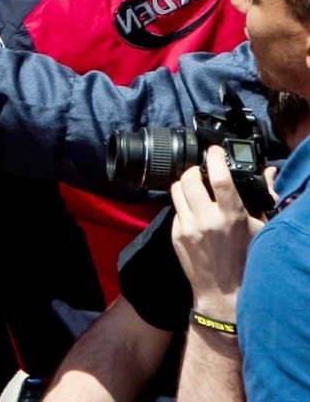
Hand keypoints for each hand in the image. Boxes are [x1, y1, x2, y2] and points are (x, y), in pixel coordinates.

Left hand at [170, 147, 265, 318]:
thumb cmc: (247, 260)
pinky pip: (175, 209)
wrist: (224, 293)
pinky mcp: (175, 235)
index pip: (218, 178)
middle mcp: (205, 220)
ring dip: (184, 184)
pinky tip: (194, 211)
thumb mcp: (261, 229)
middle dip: (194, 169)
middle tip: (201, 171)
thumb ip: (263, 198)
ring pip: (176, 190)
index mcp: (231, 217)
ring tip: (195, 188)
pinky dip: (183, 205)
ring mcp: (187, 227)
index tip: (214, 150)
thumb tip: (268, 173)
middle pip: (188, 179)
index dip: (214, 158)